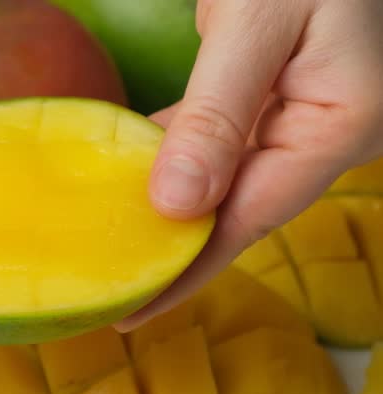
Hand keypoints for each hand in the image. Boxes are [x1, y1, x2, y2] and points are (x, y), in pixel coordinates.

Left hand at [117, 0, 382, 329]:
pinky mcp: (269, 99)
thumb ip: (218, 113)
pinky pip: (217, 143)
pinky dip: (172, 158)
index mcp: (337, 128)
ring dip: (167, 207)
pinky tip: (129, 171)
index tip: (133, 312)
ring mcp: (296, 117)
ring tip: (110, 241)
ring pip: (223, 180)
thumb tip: (176, 203)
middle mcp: (320, 134)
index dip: (189, 270)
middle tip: (109, 285)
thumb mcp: (260, 22)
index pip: (250, 219)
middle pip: (236, 210)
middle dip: (173, 248)